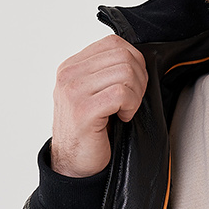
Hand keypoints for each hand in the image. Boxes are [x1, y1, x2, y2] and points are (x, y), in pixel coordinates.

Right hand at [51, 35, 147, 177]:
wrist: (74, 165)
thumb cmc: (90, 132)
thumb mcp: (94, 94)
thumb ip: (107, 73)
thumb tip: (137, 59)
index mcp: (71, 67)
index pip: (113, 43)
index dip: (134, 61)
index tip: (133, 85)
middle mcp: (69, 75)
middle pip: (123, 55)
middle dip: (139, 78)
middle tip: (133, 100)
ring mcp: (73, 91)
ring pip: (125, 72)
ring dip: (136, 94)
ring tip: (126, 110)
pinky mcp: (83, 110)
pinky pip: (121, 94)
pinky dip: (130, 106)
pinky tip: (123, 118)